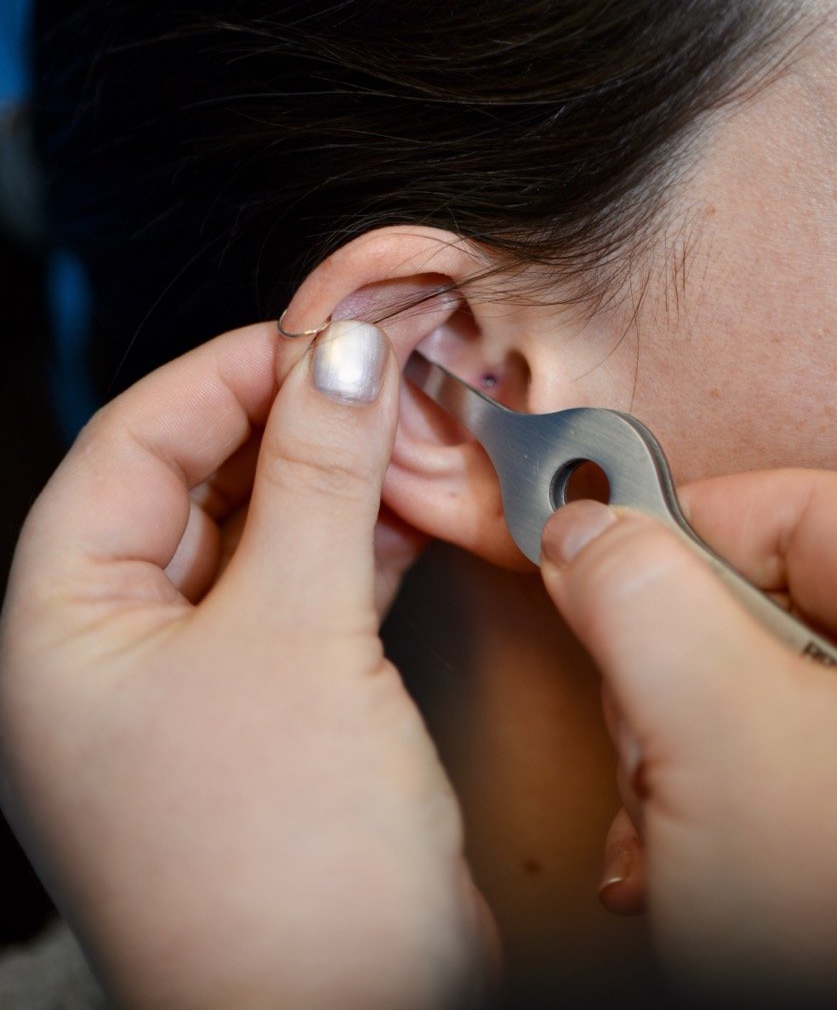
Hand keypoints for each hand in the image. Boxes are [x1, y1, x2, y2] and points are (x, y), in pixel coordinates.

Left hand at [0, 321, 496, 1009]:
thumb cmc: (279, 871)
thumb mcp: (297, 634)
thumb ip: (319, 477)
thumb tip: (342, 355)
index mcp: (59, 631)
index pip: (128, 445)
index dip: (224, 375)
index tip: (317, 336)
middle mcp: (109, 658)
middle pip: (189, 486)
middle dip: (283, 424)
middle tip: (370, 373)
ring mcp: (189, 691)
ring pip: (251, 539)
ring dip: (325, 481)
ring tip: (397, 429)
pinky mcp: (266, 719)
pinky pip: (297, 595)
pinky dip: (351, 545)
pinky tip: (406, 511)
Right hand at [540, 470, 836, 1005]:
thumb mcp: (713, 730)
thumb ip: (638, 598)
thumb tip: (581, 533)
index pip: (784, 505)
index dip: (677, 525)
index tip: (596, 568)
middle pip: (744, 603)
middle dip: (661, 681)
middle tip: (654, 739)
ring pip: (725, 694)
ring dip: (661, 761)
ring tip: (668, 825)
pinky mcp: (827, 812)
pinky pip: (742, 764)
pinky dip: (684, 809)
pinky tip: (669, 860)